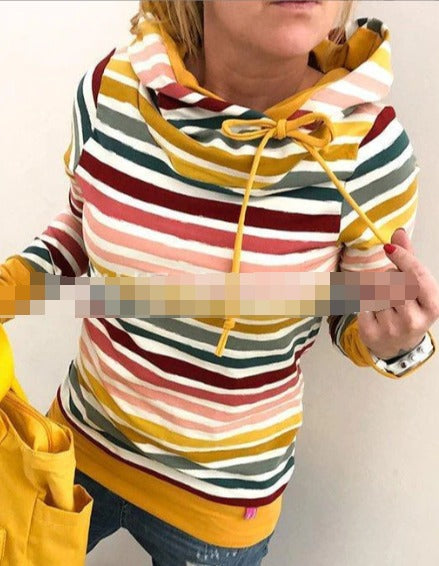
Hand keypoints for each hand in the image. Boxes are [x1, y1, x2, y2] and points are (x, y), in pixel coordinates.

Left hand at [358, 228, 438, 359]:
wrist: (397, 344)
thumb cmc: (409, 310)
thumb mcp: (415, 286)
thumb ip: (407, 258)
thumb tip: (399, 232)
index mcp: (432, 305)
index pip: (417, 276)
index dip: (403, 259)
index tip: (389, 249)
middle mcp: (415, 320)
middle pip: (393, 282)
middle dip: (388, 278)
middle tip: (390, 286)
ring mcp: (393, 329)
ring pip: (375, 293)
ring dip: (375, 291)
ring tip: (384, 302)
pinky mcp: (372, 334)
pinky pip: (361, 305)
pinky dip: (364, 303)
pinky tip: (373, 312)